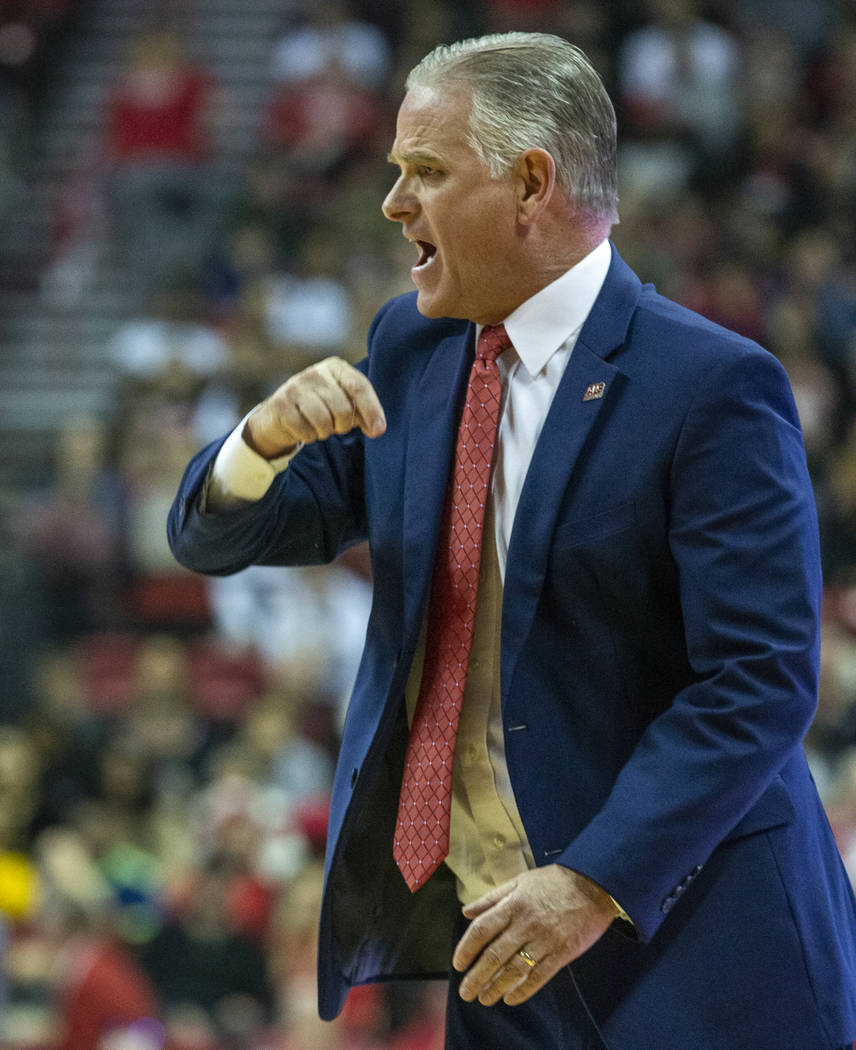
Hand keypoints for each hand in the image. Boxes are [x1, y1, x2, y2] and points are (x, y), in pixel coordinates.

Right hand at [245, 357, 385, 458]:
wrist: (281, 415)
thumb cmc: (321, 408)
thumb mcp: (344, 403)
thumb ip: (364, 412)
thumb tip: (377, 429)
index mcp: (335, 367)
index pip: (359, 386)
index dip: (372, 410)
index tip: (378, 431)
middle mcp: (314, 373)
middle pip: (343, 408)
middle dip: (344, 425)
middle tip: (337, 427)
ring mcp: (294, 387)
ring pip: (324, 421)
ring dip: (325, 432)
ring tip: (321, 428)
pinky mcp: (280, 404)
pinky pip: (305, 431)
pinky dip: (309, 437)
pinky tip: (305, 429)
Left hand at [452, 865, 616, 1006]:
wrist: (594, 885)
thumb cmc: (554, 881)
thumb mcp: (520, 881)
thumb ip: (492, 898)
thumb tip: (466, 911)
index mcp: (513, 904)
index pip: (482, 930)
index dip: (467, 949)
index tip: (458, 964)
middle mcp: (526, 923)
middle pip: (495, 955)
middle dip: (477, 977)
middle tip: (465, 992)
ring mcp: (545, 940)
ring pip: (515, 970)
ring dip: (496, 987)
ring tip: (484, 998)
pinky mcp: (562, 953)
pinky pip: (539, 976)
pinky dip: (523, 990)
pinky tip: (511, 999)